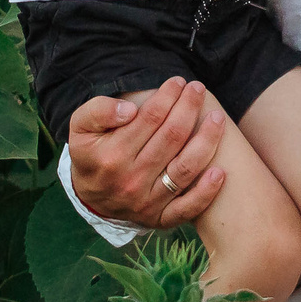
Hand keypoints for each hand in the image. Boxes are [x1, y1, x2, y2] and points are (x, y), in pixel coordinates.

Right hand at [65, 76, 227, 228]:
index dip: (167, 97)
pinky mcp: (160, 218)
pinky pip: (188, 208)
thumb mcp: (80, 127)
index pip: (149, 119)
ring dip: (206, 141)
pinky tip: (220, 171)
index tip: (177, 82)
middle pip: (171, 138)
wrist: (88, 196)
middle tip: (198, 90)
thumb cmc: (90, 152)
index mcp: (112, 156)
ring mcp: (147, 202)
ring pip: (184, 169)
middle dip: (189, 109)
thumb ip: (98, 111)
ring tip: (217, 118)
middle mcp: (130, 180)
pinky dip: (206, 192)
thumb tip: (130, 110)